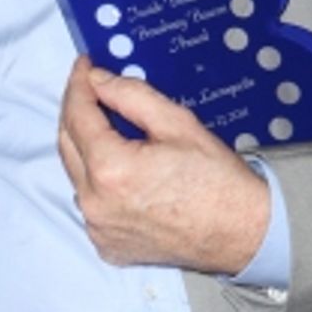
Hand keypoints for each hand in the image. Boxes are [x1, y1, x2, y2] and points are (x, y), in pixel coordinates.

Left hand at [59, 56, 268, 273]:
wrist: (244, 232)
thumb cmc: (218, 180)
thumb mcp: (177, 123)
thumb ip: (130, 96)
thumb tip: (97, 80)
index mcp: (110, 169)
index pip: (77, 115)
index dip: (79, 85)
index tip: (84, 65)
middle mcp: (95, 203)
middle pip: (67, 145)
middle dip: (76, 112)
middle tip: (92, 90)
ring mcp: (98, 228)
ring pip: (77, 175)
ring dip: (86, 148)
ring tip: (111, 129)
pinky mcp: (107, 245)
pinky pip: (91, 204)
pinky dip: (97, 183)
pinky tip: (121, 171)